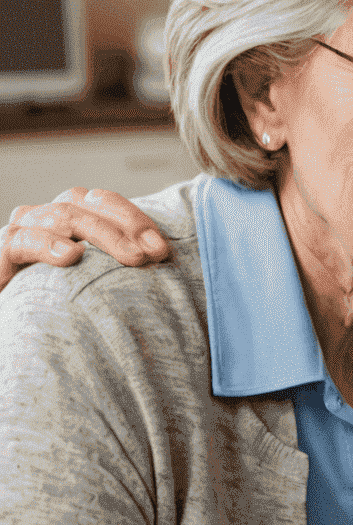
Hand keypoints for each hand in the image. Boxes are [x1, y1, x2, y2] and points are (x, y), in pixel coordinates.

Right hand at [2, 188, 167, 290]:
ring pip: (62, 216)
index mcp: (72, 219)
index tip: (163, 248)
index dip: (135, 218)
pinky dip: (47, 244)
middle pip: (87, 204)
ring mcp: (23, 231)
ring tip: (132, 257)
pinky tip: (71, 255)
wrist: (15, 322)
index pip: (104, 202)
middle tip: (154, 253)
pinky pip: (22, 240)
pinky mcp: (0, 252)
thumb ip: (123, 265)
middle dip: (127, 225)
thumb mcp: (96, 279)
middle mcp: (46, 218)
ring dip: (101, 234)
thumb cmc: (60, 302)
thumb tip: (165, 262)